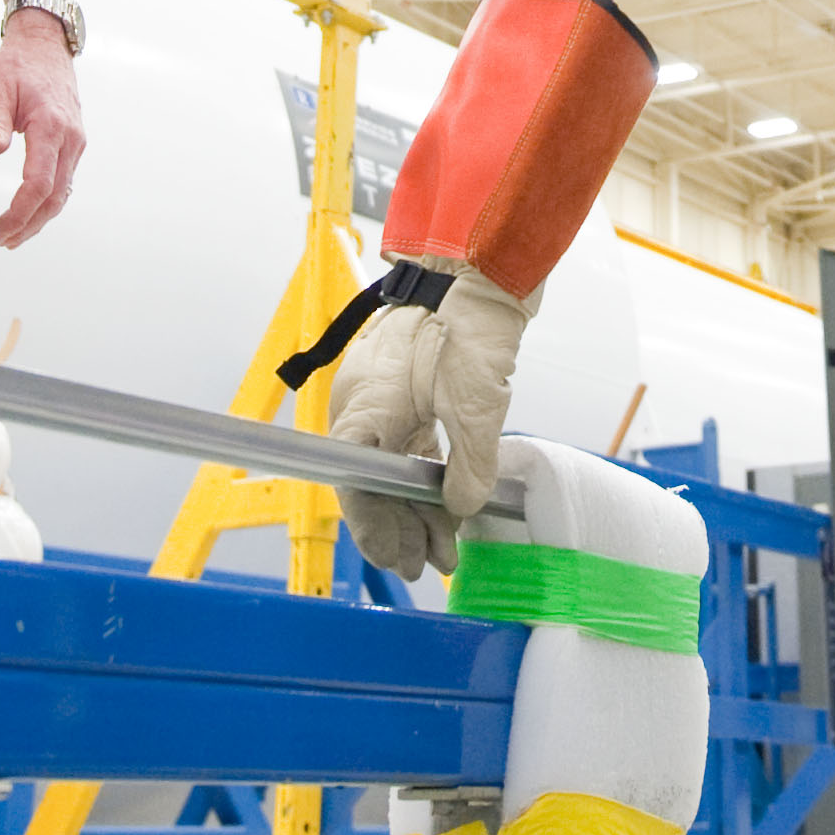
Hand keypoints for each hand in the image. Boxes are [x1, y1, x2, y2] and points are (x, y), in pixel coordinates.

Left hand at [0, 13, 84, 252]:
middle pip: (52, 200)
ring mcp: (75, 143)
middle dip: (23, 227)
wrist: (45, 44)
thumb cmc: (17, 64)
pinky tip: (28, 215)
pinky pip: (63, 183)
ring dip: (36, 221)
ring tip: (8, 239)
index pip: (36, 186)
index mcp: (51, 127)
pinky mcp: (72, 144)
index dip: (14, 217)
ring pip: (61, 195)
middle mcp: (70, 140)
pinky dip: (46, 205)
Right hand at [324, 263, 531, 580]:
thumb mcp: (477, 401)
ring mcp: (381, 401)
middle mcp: (361, 409)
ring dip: (414, 510)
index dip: (378, 532)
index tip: (402, 560)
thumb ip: (469, 462)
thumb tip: (462, 507)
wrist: (474, 268)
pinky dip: (422, 479)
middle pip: (371, 486)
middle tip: (427, 566)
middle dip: (401, 530)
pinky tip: (445, 508)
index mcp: (364, 411)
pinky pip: (402, 450)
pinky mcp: (402, 395)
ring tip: (443, 548)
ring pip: (388, 471)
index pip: (357, 489)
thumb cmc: (466, 322)